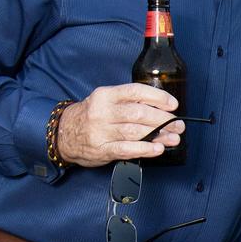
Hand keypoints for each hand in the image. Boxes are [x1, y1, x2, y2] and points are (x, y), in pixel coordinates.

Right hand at [56, 83, 183, 166]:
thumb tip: (162, 109)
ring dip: (159, 135)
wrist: (62, 134)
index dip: (158, 97)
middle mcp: (102, 112)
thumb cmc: (92, 116)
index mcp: (106, 95)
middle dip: (163, 119)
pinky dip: (145, 149)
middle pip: (139, 113)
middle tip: (178, 125)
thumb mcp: (106, 101)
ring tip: (174, 138)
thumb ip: (129, 102)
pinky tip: (157, 149)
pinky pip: (126, 149)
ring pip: (135, 132)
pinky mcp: (101, 149)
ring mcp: (101, 132)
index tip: (173, 104)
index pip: (136, 92)